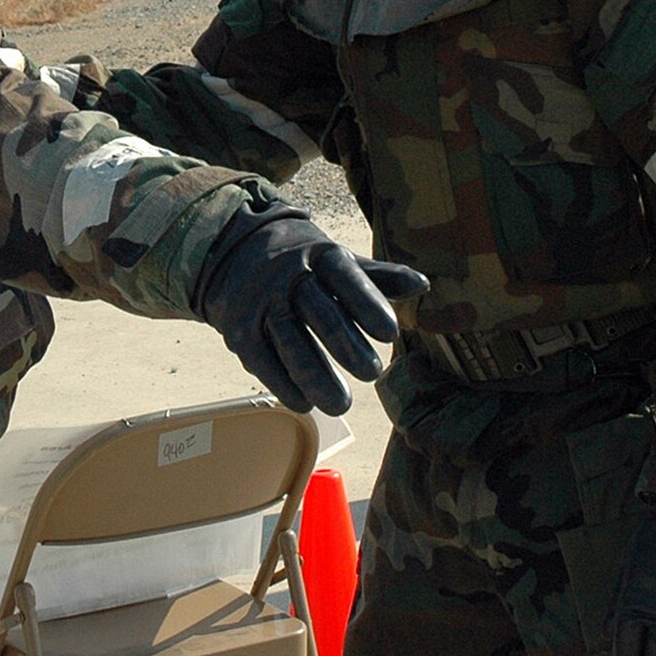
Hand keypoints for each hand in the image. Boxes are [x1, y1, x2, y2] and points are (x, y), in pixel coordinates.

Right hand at [198, 201, 426, 414]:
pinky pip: (262, 359)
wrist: (234, 251)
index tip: (389, 333)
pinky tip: (305, 403)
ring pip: (289, 341)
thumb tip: (422, 284)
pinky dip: (283, 384)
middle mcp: (288, 276)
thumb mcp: (337, 259)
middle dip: (345, 344)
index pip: (346, 277)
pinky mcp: (240, 329)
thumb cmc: (303, 263)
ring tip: (340, 404)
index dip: (367, 304)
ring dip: (314, 375)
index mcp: (320, 255)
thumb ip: (377, 277)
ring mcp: (261, 303)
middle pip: (319, 311)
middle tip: (372, 373)